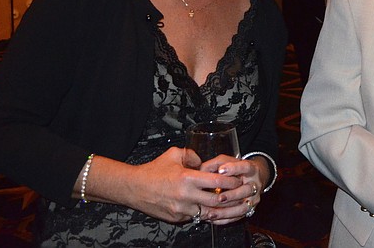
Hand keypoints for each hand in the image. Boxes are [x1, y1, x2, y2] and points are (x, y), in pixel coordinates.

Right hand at [101, 147, 241, 222]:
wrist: (134, 188)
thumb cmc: (154, 170)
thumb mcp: (174, 154)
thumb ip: (192, 155)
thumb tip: (204, 162)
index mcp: (187, 178)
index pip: (217, 182)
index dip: (230, 181)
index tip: (238, 179)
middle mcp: (185, 196)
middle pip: (216, 200)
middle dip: (231, 197)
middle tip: (239, 193)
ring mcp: (181, 210)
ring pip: (209, 213)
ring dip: (221, 209)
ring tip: (232, 204)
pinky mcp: (177, 219)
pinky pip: (196, 217)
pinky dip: (206, 213)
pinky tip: (214, 209)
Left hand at [201, 156, 266, 224]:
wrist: (253, 178)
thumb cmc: (237, 169)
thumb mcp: (228, 161)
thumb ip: (216, 164)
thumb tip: (202, 170)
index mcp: (250, 169)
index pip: (245, 167)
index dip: (234, 168)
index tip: (221, 170)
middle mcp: (254, 184)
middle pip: (247, 190)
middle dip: (232, 195)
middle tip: (219, 198)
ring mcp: (253, 198)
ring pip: (243, 207)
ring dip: (227, 211)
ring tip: (212, 212)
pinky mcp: (250, 209)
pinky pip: (238, 217)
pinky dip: (225, 219)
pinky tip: (214, 218)